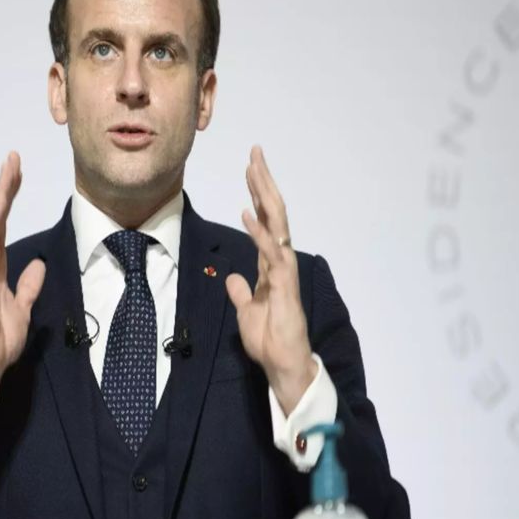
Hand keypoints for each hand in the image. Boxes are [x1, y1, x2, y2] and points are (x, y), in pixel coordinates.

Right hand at [0, 152, 45, 409]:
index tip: (17, 174)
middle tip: (13, 158)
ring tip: (9, 169)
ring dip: (0, 196)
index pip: (4, 226)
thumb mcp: (22, 308)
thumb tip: (37, 265)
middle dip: (5, 188)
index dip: (10, 200)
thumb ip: (28, 286)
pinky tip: (0, 204)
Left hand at [225, 146, 316, 414]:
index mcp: (270, 264)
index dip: (257, 194)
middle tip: (256, 153)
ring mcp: (284, 270)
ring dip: (264, 196)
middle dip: (264, 181)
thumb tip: (233, 277)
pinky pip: (271, 253)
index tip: (250, 169)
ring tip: (254, 169)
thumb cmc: (269, 340)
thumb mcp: (246, 311)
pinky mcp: (284, 285)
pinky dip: (259, 232)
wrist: (282, 365)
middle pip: (273, 213)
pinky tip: (247, 213)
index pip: (264, 220)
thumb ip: (241, 292)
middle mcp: (280, 261)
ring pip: (277, 224)